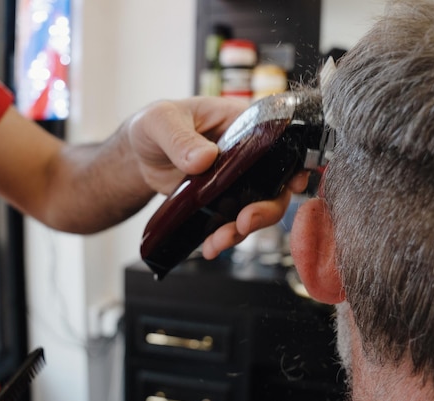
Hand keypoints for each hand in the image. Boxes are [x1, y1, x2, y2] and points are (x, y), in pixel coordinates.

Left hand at [127, 96, 309, 258]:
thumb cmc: (152, 127)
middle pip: (277, 183)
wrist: (137, 157)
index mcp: (244, 123)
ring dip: (245, 229)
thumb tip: (204, 158)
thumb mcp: (160, 121)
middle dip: (266, 209)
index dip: (295, 164)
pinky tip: (211, 245)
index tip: (294, 183)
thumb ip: (179, 138)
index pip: (283, 140)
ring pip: (259, 208)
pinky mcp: (225, 201)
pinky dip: (227, 237)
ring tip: (220, 240)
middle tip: (245, 221)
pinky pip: (235, 222)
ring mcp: (239, 180)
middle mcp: (249, 154)